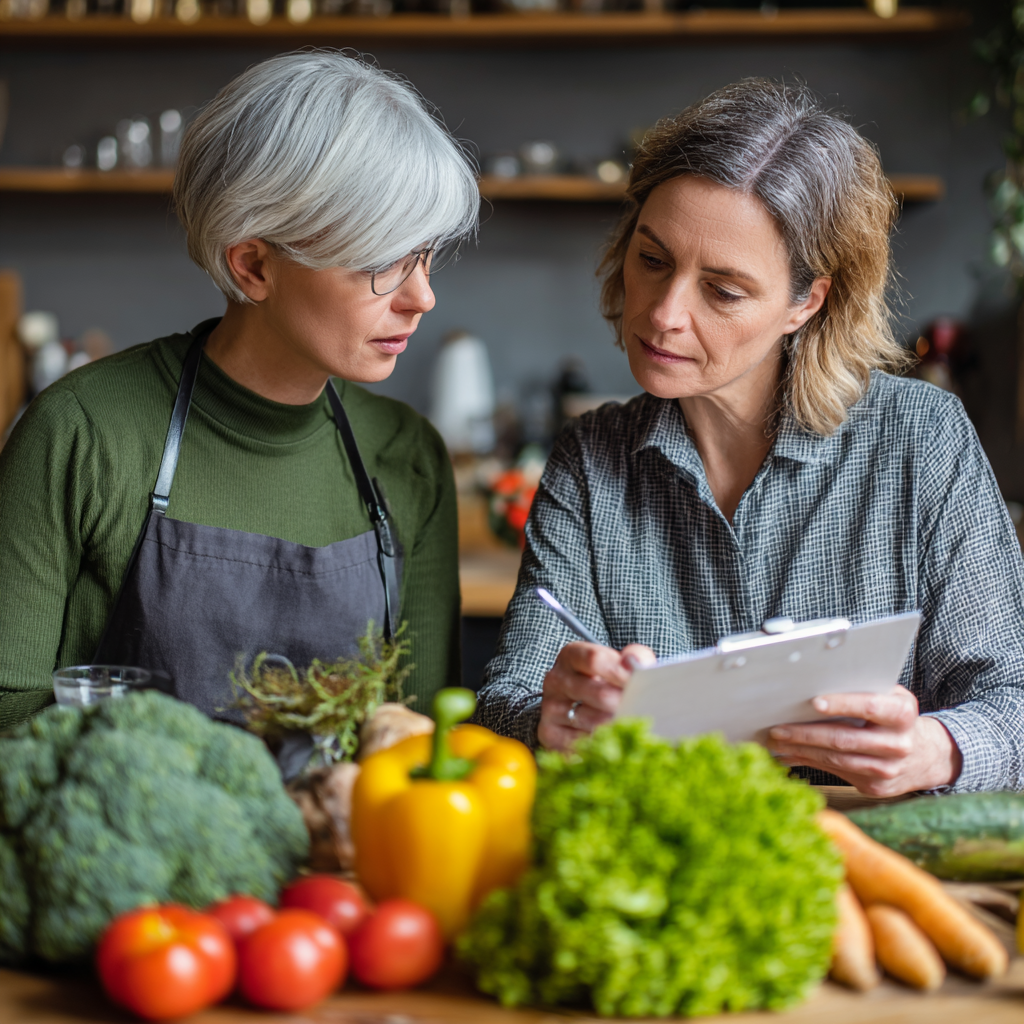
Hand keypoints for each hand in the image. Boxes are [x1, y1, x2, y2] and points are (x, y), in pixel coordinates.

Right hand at [537, 642, 656, 751]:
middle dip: (628, 705)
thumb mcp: (621, 663)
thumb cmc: (608, 681)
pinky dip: (604, 746)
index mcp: (572, 656)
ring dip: (621, 728)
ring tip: (637, 728)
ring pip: (595, 723)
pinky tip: (617, 742)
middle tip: (648, 713)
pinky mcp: (550, 735)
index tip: (641, 684)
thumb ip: (635, 658)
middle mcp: (555, 680)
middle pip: (600, 695)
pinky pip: (584, 745)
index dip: (622, 673)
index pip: (595, 660)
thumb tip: (637, 664)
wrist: (584, 706)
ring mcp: (550, 709)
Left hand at [765, 684, 962, 795]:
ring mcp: (888, 769)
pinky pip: (836, 773)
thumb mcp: (890, 697)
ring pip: (837, 760)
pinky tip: (790, 755)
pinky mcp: (875, 787)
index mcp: (902, 714)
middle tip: (777, 728)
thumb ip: (863, 689)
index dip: (842, 704)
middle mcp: (899, 744)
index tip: (814, 701)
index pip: (870, 706)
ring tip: (777, 742)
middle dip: (806, 734)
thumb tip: (815, 684)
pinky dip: (809, 763)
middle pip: (845, 739)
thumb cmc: (894, 717)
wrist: (925, 755)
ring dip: (801, 751)